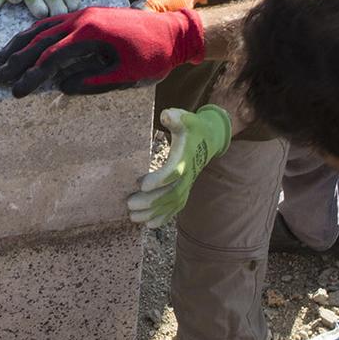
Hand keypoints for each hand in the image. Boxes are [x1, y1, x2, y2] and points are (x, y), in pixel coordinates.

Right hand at [0, 5, 203, 95]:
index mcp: (91, 33)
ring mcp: (84, 13)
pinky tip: (27, 40)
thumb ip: (93, 81)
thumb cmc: (153, 56)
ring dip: (22, 43)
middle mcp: (82, 18)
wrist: (174, 31)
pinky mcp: (88, 14)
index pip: (52, 57)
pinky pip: (55, 21)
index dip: (32, 76)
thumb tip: (62, 86)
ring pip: (44, 27)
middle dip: (18, 60)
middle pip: (41, 40)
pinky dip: (36, 31)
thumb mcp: (126, 74)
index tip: (16, 91)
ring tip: (3, 58)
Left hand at [127, 105, 232, 225]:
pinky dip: (163, 217)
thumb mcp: (186, 119)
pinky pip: (175, 208)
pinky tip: (149, 224)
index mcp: (185, 159)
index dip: (159, 180)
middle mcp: (187, 175)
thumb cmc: (192, 128)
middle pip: (170, 194)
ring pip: (171, 204)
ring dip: (153, 213)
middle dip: (150, 202)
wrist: (208, 139)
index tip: (140, 184)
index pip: (173, 172)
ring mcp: (187, 185)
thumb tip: (166, 115)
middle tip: (129, 205)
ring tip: (133, 217)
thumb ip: (176, 118)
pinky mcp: (184, 190)